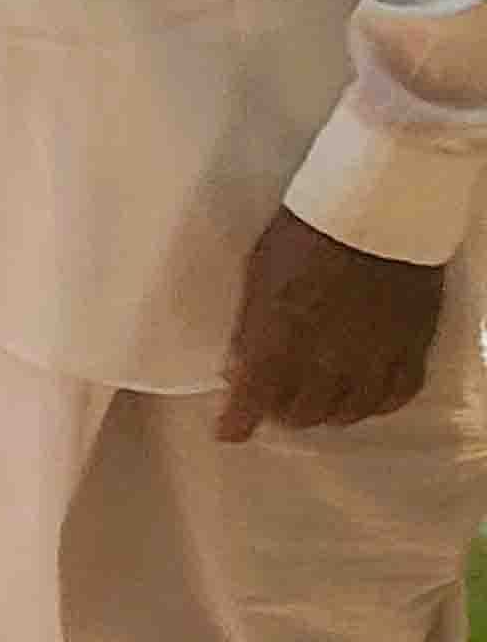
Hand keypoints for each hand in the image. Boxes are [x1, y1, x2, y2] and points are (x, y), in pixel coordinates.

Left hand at [220, 211, 451, 440]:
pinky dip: (376, 403)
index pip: (254, 400)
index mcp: (280, 341)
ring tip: (317, 399)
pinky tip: (364, 398)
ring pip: (348, 412)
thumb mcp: (258, 275)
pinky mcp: (412, 347)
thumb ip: (251, 326)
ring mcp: (374, 358)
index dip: (238, 422)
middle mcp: (327, 361)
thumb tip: (241, 364)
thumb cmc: (306, 233)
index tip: (230, 431)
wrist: (379, 211)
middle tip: (274, 399)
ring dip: (326, 411)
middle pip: (302, 413)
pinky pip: (396, 395)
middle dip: (281, 411)